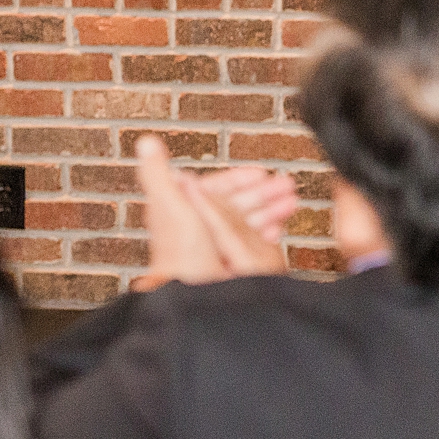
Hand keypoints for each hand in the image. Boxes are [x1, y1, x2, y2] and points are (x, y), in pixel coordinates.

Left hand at [132, 136, 290, 289]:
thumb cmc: (181, 254)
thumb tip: (146, 141)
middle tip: (288, 186)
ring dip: (270, 211)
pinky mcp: (227, 267)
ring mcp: (213, 249)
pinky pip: (251, 245)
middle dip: (263, 193)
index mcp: (182, 210)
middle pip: (236, 204)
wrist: (192, 297)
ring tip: (292, 204)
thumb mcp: (170, 205)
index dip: (239, 179)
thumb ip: (157, 174)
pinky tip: (278, 231)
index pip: (214, 188)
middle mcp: (197, 229)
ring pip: (246, 223)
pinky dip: (266, 235)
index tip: (262, 172)